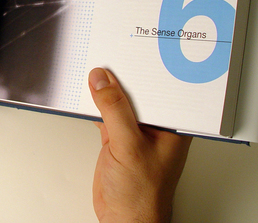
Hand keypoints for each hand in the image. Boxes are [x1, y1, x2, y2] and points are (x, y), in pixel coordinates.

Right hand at [89, 68, 191, 222]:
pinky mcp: (117, 139)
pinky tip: (85, 97)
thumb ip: (115, 110)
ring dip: (105, 91)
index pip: (159, 87)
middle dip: (121, 77)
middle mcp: (156, 125)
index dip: (144, 68)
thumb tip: (102, 81)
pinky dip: (94, 106)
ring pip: (119, 102)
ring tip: (92, 72)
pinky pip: (105, 114)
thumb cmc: (143, 194)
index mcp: (172, 124)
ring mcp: (135, 132)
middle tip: (105, 58)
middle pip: (137, 91)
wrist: (125, 220)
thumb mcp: (129, 145)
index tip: (126, 52)